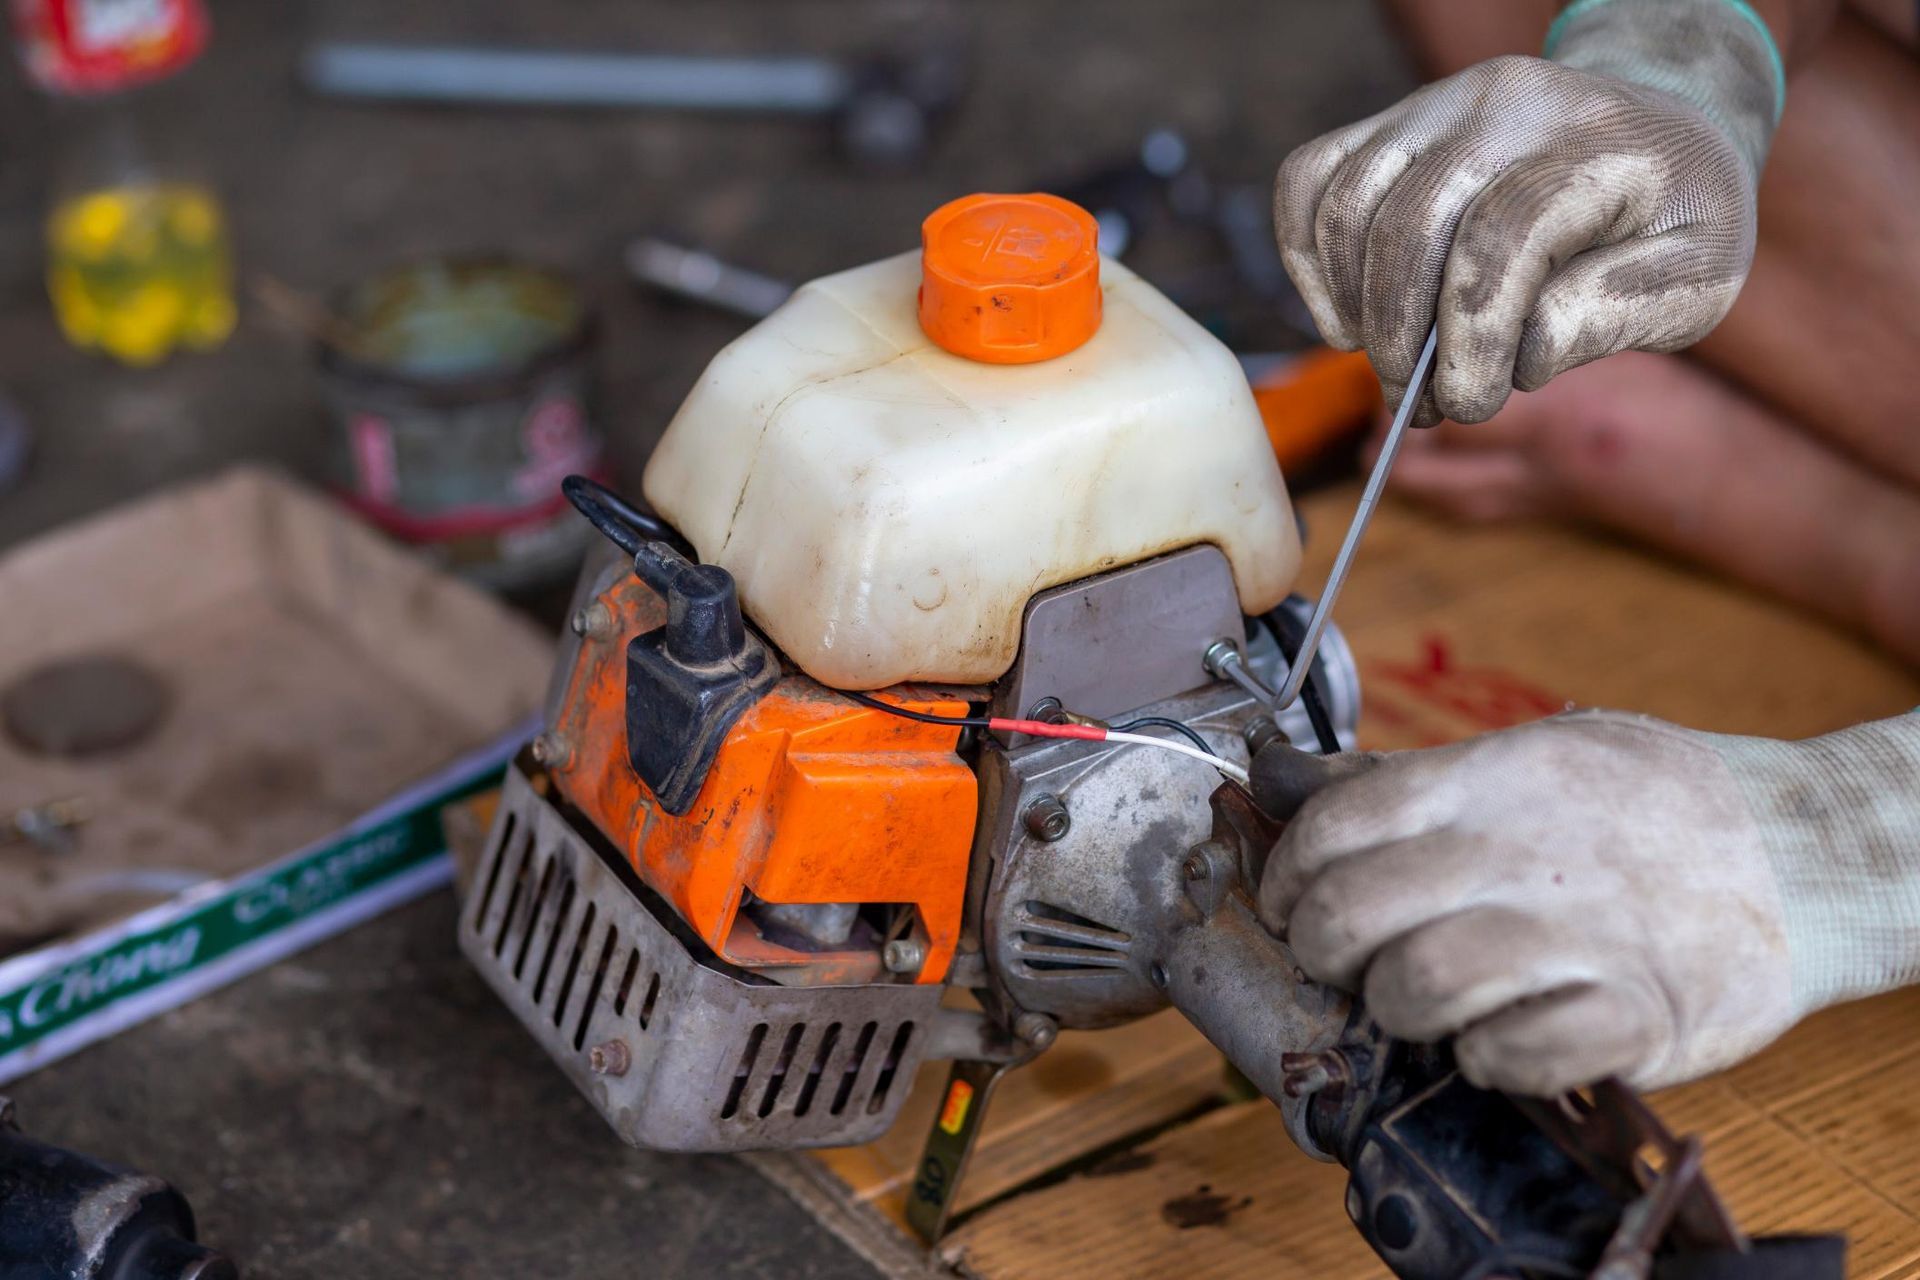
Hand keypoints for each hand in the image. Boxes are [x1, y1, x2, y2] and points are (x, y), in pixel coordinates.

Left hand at [1257, 711, 1797, 1093]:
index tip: (1290, 901)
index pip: (1334, 821)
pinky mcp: (1638, 1016)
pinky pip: (1512, 1057)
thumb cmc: (1644, 804)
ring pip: (1417, 987)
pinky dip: (1485, 1060)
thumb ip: (1399, 779)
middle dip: (1323, 951)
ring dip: (1399, 1010)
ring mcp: (1583, 936)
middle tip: (1346, 962)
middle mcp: (1525, 853)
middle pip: (1352, 912)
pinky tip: (1498, 1039)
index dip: (1288, 872)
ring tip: (1426, 1001)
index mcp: (1491, 780)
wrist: (1804, 853)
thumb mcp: (1527, 756)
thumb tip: (1273, 778)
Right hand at [1275, 53, 1760, 426]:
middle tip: (1423, 405)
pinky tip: (1346, 316)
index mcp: (1599, 143)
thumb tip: (1520, 354)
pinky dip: (1306, 261)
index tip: (1468, 405)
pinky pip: (1308, 183)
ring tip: (1394, 368)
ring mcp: (1436, 105)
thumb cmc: (1669, 218)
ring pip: (1347, 208)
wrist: (1653, 130)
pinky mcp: (1388, 124)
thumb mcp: (1698, 277)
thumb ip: (1616, 313)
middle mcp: (1507, 104)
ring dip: (1353, 311)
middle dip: (1402, 339)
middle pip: (1410, 224)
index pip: (1504, 234)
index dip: (1472, 337)